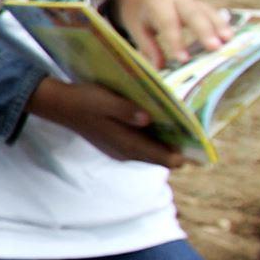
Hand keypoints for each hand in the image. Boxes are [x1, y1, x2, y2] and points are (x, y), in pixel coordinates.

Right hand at [27, 77, 184, 167]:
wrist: (59, 105)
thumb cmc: (83, 100)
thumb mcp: (104, 100)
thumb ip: (126, 110)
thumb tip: (148, 118)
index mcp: (127, 144)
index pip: (166, 158)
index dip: (185, 153)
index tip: (201, 140)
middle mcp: (127, 152)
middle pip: (163, 158)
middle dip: (180, 146)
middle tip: (196, 127)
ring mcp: (122, 150)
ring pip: (154, 152)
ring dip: (168, 141)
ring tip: (182, 123)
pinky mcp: (117, 144)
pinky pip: (144, 146)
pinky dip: (155, 138)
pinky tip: (160, 122)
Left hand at [108, 0, 230, 67]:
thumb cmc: (139, 17)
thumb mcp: (137, 30)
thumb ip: (148, 49)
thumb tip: (158, 71)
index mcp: (157, 3)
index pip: (167, 23)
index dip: (176, 41)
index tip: (184, 60)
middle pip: (192, 13)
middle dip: (204, 30)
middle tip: (215, 48)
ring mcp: (191, 1)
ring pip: (207, 11)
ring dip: (219, 26)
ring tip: (229, 41)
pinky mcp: (201, 6)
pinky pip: (213, 14)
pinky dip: (222, 25)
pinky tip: (231, 37)